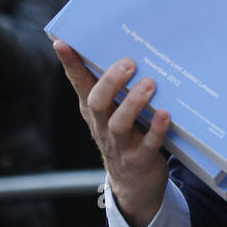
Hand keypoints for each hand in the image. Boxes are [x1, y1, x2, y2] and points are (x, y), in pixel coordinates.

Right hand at [54, 40, 169, 226]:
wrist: (135, 184)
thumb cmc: (127, 136)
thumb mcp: (116, 112)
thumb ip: (116, 87)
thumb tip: (124, 47)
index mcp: (95, 111)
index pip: (79, 84)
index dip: (70, 65)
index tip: (62, 43)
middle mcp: (103, 127)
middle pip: (97, 103)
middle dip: (110, 82)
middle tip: (128, 63)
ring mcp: (121, 145)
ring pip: (119, 124)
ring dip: (134, 103)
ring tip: (149, 84)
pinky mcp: (140, 160)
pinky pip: (148, 145)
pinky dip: (156, 129)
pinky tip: (165, 114)